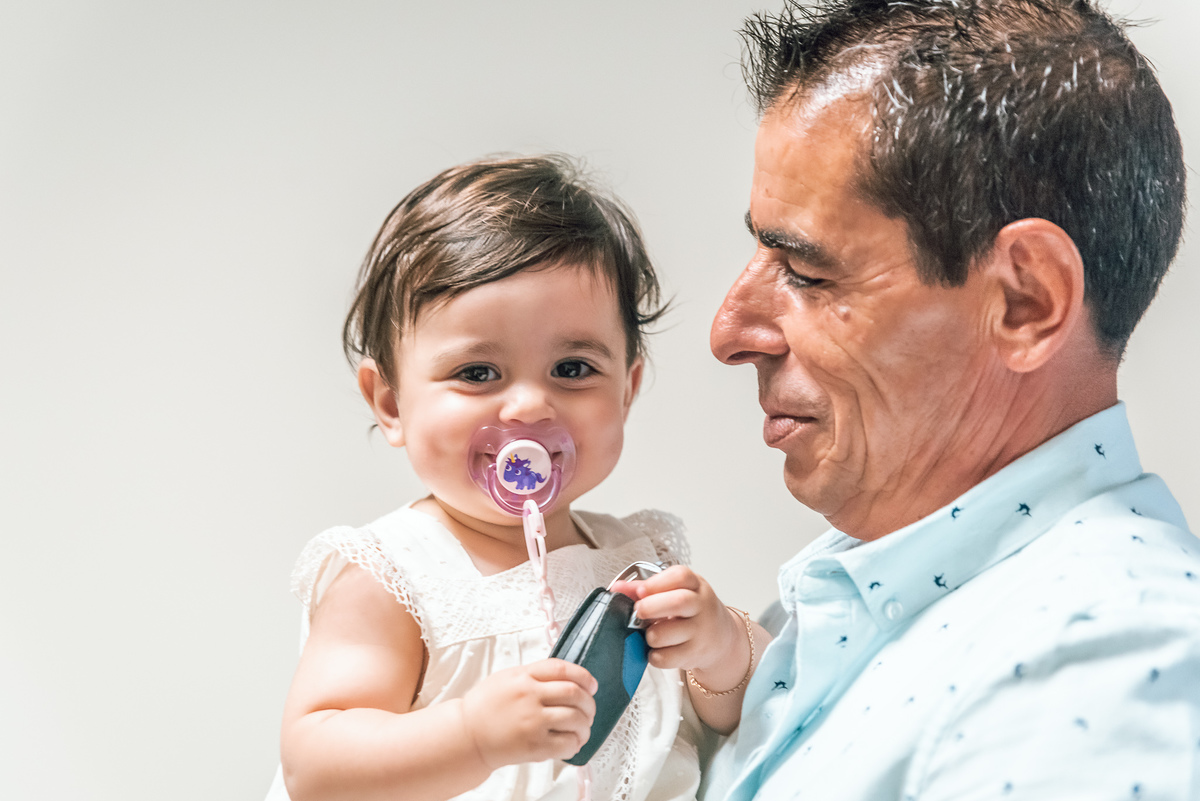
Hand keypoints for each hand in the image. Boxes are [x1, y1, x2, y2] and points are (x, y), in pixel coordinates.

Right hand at [460, 658, 596, 768]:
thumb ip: (533, 675)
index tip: (591, 685)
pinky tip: (573, 743)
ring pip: (575, 718)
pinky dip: (576, 743)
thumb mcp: (506, 678)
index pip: (562, 669)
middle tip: (589, 710)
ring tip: (583, 729)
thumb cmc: (484, 708)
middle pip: (574, 693)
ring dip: (586, 725)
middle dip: (589, 702)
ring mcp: (533, 721)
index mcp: (523, 676)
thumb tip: (564, 678)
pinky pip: (567, 743)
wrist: (466, 735)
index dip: (583, 676)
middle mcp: (529, 696)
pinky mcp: (534, 745)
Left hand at [612, 566, 740, 673]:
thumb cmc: (692, 611)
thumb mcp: (677, 592)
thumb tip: (618, 588)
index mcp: (695, 585)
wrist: (721, 638)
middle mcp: (701, 606)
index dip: (656, 583)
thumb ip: (647, 588)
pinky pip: (667, 657)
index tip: (640, 591)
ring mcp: (700, 631)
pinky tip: (658, 650)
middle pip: (678, 602)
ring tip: (651, 633)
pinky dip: (655, 655)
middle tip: (639, 612)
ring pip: (668, 633)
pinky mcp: (695, 654)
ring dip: (651, 634)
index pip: (680, 576)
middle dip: (651, 607)